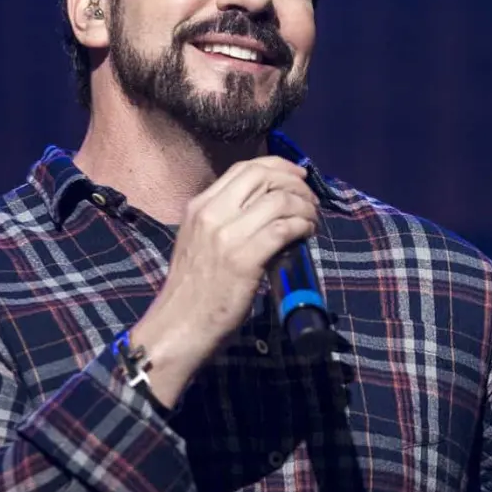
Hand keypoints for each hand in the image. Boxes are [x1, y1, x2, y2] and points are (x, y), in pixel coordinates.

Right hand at [129, 157, 317, 404]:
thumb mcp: (198, 242)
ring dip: (304, 207)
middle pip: (263, 177)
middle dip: (295, 183)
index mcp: (199, 206)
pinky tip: (307, 234)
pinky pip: (283, 229)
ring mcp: (227, 235)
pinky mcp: (244, 259)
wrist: (179, 325)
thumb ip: (223, 221)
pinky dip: (302, 226)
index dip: (277, 166)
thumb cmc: (193, 290)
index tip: (297, 175)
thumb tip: (263, 209)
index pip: (244, 169)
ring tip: (312, 220)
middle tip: (310, 199)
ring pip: (278, 201)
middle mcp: (211, 214)